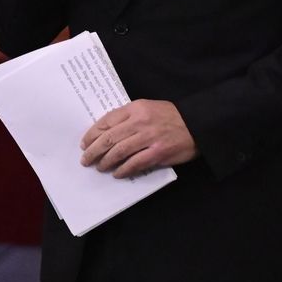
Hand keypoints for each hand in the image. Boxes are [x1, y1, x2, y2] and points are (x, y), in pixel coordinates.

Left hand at [79, 99, 197, 178]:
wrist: (197, 124)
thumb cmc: (171, 116)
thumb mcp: (148, 108)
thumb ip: (129, 117)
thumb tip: (107, 132)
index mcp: (135, 108)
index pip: (106, 120)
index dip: (92, 133)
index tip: (85, 143)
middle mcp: (140, 121)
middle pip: (109, 138)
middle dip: (94, 150)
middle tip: (86, 159)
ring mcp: (149, 138)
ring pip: (119, 151)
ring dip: (106, 162)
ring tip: (100, 167)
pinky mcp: (158, 153)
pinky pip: (135, 163)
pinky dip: (123, 170)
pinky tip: (117, 174)